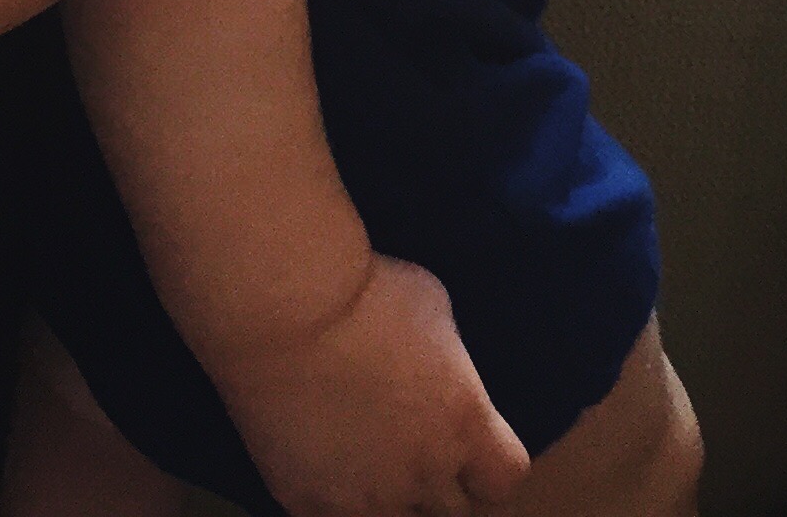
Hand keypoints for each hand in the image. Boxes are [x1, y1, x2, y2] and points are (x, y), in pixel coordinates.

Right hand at [216, 254, 529, 516]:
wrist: (281, 308)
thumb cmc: (360, 291)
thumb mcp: (431, 309)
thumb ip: (445, 358)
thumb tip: (436, 367)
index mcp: (465, 425)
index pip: (505, 478)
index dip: (488, 465)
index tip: (470, 447)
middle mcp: (424, 472)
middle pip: (454, 509)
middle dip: (441, 482)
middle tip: (415, 451)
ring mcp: (367, 494)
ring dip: (393, 500)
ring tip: (372, 469)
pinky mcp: (311, 500)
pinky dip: (337, 504)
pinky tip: (327, 473)